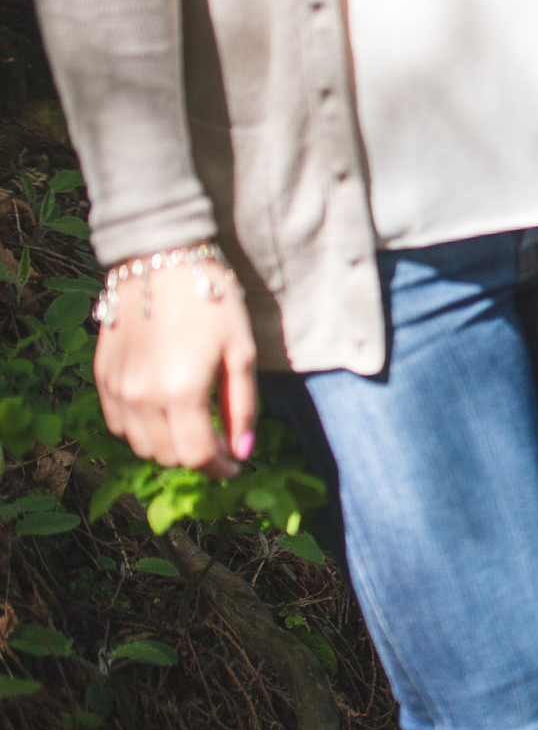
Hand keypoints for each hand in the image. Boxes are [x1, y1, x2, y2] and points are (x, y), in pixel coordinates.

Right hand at [94, 255, 256, 478]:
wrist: (159, 260)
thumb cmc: (210, 301)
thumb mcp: (242, 351)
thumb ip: (243, 406)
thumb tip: (243, 451)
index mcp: (181, 392)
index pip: (196, 456)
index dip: (219, 469)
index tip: (235, 465)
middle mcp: (142, 397)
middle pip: (167, 455)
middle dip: (196, 457)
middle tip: (219, 441)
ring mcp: (117, 388)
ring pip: (140, 444)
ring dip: (168, 446)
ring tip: (193, 425)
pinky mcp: (102, 376)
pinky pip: (118, 423)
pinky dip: (141, 429)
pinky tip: (163, 411)